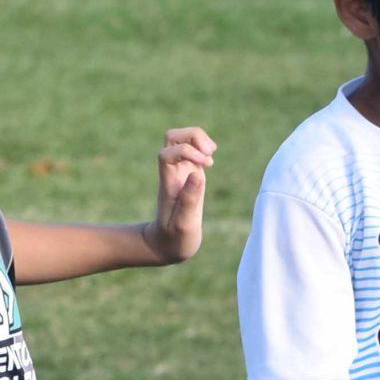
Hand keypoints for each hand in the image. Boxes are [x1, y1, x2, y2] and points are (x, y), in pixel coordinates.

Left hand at [142, 126, 214, 264]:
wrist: (167, 243)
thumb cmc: (175, 239)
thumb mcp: (183, 225)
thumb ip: (189, 200)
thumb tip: (197, 173)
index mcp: (168, 182)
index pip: (168, 153)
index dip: (186, 151)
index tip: (205, 167)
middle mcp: (172, 172)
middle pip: (172, 136)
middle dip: (193, 136)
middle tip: (209, 153)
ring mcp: (180, 170)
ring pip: (182, 138)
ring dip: (199, 138)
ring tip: (212, 154)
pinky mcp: (189, 173)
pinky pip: (192, 148)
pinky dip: (203, 147)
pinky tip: (211, 160)